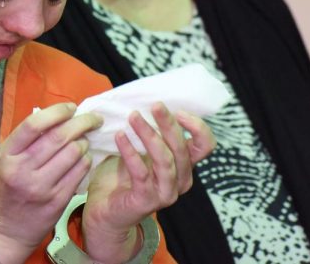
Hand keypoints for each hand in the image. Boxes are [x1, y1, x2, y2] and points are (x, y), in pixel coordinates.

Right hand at [0, 102, 102, 262]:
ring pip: (73, 153)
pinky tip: (84, 157)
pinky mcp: (57, 201)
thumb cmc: (4, 189)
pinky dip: (86, 161)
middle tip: (93, 118)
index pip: (34, 124)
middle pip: (59, 137)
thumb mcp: (4, 160)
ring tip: (85, 139)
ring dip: (84, 142)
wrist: (2, 231)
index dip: (57, 112)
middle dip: (81, 122)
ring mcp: (41, 187)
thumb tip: (55, 117)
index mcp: (7, 155)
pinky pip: (79, 173)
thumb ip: (25, 140)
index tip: (71, 107)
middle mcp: (23, 170)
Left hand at [81, 103, 214, 261]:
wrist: (103, 210)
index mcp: (183, 165)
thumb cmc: (120, 175)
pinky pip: (141, 173)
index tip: (178, 109)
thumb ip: (147, 131)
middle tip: (154, 105)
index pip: (205, 146)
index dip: (197, 127)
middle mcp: (180, 180)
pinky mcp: (146, 201)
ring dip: (149, 135)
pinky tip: (120, 137)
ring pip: (165, 161)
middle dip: (169, 124)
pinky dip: (130, 153)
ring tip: (133, 117)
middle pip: (182, 149)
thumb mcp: (138, 148)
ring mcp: (165, 193)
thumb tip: (142, 99)